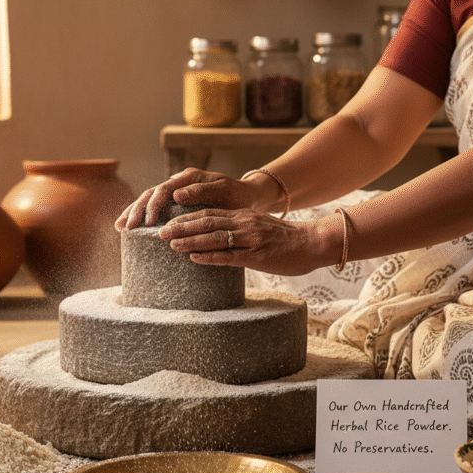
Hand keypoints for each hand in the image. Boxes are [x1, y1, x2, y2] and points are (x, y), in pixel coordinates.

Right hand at [115, 168, 255, 230]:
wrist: (245, 196)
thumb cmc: (236, 194)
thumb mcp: (223, 191)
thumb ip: (201, 191)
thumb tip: (176, 194)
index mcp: (189, 178)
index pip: (164, 189)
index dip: (153, 205)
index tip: (149, 221)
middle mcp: (179, 183)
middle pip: (151, 193)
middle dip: (137, 210)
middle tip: (126, 227)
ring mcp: (176, 192)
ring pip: (149, 199)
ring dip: (134, 212)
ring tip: (120, 226)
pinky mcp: (176, 203)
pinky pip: (155, 208)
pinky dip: (142, 215)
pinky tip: (130, 227)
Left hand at [157, 207, 337, 275]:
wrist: (313, 243)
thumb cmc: (286, 241)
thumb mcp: (259, 229)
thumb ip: (239, 232)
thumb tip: (217, 242)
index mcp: (243, 216)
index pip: (209, 213)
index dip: (186, 218)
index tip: (168, 222)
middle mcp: (244, 224)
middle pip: (206, 222)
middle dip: (181, 227)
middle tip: (160, 232)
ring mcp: (250, 239)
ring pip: (214, 237)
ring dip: (190, 240)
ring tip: (170, 243)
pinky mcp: (257, 256)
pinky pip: (229, 256)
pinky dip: (209, 256)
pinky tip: (194, 258)